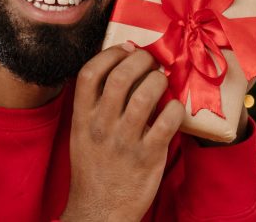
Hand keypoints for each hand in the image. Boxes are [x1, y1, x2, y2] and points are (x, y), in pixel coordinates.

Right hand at [62, 43, 184, 220]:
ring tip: (162, 80)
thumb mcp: (82, 134)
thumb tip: (123, 68)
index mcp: (82, 118)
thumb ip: (96, 105)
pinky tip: (172, 108)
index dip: (110, 53)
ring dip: (158, 80)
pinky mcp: (148, 156)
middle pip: (121, 76)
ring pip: (146, 94)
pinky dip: (173, 108)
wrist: (100, 211)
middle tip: (151, 60)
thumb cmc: (94, 168)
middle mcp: (101, 126)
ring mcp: (125, 141)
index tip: (125, 48)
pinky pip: (167, 121)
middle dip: (141, 59)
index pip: (90, 73)